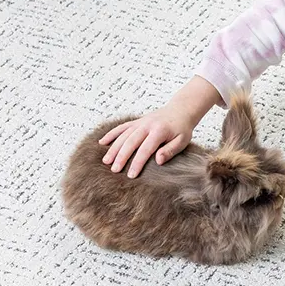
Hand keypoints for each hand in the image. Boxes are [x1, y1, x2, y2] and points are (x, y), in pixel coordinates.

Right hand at [99, 75, 220, 177]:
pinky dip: (111, 134)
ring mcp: (140, 122)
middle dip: (121, 157)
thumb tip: (158, 161)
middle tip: (114, 170)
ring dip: (113, 148)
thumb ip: (170, 150)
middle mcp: (147, 125)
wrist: (181, 110)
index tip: (131, 175)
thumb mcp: (182, 141)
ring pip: (123, 135)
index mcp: (159, 131)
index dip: (137, 163)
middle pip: (130, 142)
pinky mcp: (136, 121)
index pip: (145, 149)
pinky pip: (121, 127)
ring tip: (105, 161)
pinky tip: (102, 142)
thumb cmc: (182, 129)